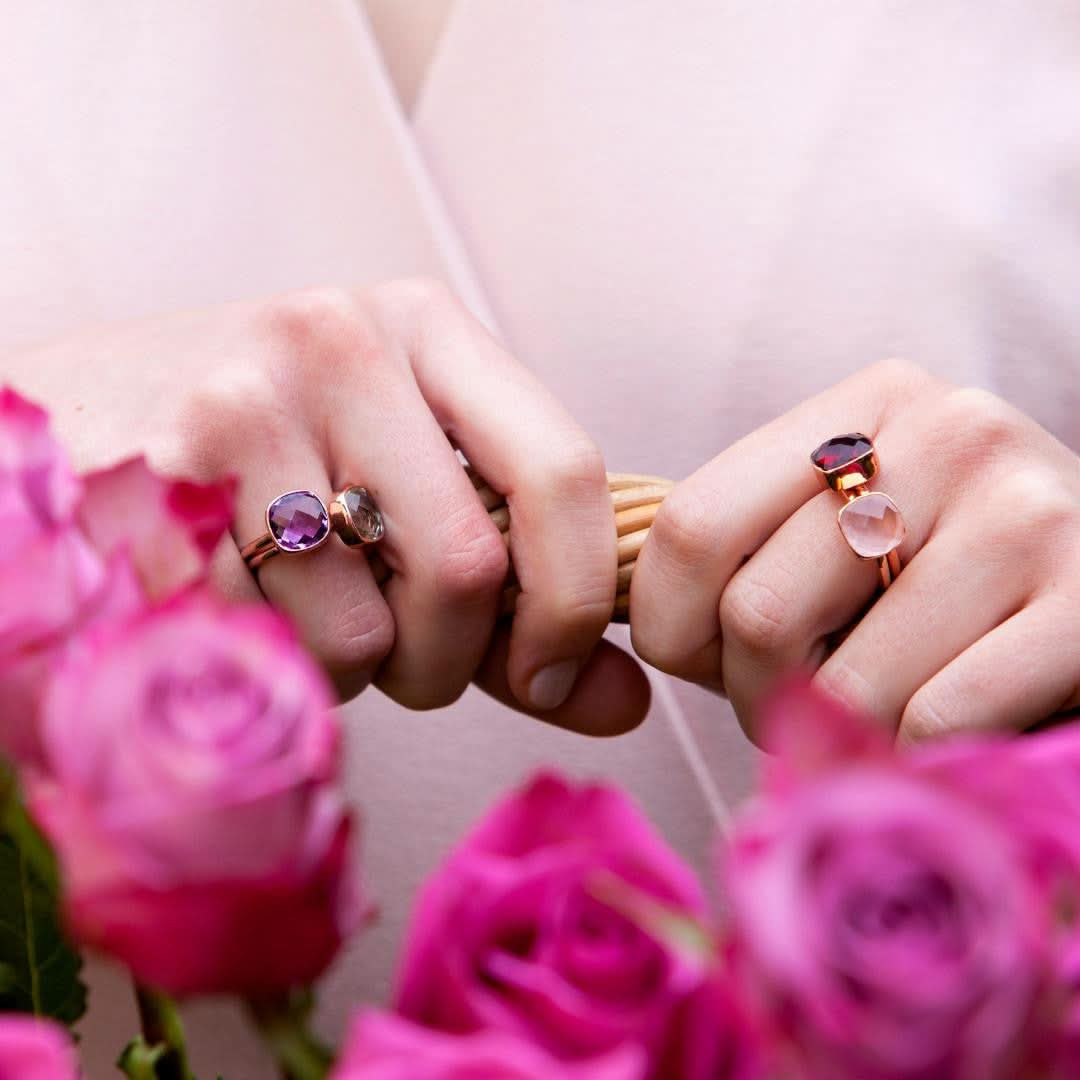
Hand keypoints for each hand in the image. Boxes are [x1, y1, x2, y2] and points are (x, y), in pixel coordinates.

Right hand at [6, 281, 647, 733]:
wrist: (83, 420)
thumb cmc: (270, 463)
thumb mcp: (403, 491)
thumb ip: (519, 598)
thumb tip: (625, 701)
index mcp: (424, 330)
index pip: (564, 469)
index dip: (578, 599)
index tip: (555, 669)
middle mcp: (339, 340)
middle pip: (469, 568)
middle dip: (448, 660)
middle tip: (405, 654)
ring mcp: (240, 403)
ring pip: (364, 632)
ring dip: (350, 670)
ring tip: (302, 609)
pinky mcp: (154, 486)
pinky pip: (264, 648)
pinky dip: (273, 667)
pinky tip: (238, 603)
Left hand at [631, 360, 1079, 742]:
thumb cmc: (939, 578)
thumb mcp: (839, 527)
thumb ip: (744, 553)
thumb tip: (630, 629)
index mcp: (861, 408)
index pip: (691, 525)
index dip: (670, 625)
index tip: (704, 660)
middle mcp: (945, 434)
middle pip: (756, 613)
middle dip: (755, 696)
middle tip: (796, 703)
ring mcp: (1023, 511)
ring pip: (845, 684)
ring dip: (838, 734)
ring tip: (875, 712)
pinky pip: (937, 719)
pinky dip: (918, 753)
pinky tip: (944, 724)